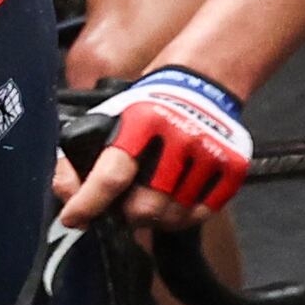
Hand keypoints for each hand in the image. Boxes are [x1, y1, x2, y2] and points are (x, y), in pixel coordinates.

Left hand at [66, 65, 248, 230]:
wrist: (200, 85)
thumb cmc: (144, 112)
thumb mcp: (104, 121)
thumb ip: (77, 159)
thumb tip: (70, 198)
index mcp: (141, 123)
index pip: (111, 175)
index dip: (88, 203)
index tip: (72, 218)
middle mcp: (179, 137)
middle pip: (146, 207)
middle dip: (128, 215)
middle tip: (124, 207)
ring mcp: (210, 153)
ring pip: (173, 216)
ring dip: (155, 218)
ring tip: (150, 200)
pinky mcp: (234, 166)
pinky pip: (202, 213)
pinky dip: (183, 217)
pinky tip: (174, 201)